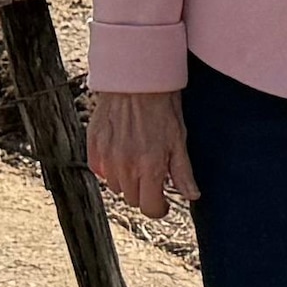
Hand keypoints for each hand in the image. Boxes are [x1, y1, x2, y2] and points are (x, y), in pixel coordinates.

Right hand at [87, 85, 193, 217]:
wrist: (136, 77)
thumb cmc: (162, 105)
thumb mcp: (179, 139)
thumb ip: (183, 172)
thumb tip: (192, 196)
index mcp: (150, 167)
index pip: (149, 208)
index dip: (158, 208)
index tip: (163, 202)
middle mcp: (126, 166)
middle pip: (133, 199)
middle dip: (144, 192)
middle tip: (152, 176)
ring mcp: (107, 156)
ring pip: (115, 186)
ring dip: (126, 180)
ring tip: (136, 160)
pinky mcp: (94, 144)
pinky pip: (99, 170)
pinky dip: (108, 168)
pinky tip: (120, 152)